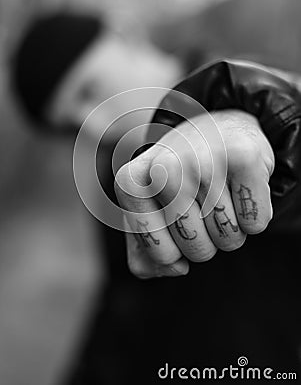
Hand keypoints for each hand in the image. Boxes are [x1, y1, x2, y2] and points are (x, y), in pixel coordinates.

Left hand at [115, 110, 274, 278]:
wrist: (215, 131)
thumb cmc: (179, 180)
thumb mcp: (151, 214)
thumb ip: (146, 257)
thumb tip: (178, 267)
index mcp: (132, 183)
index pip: (161, 254)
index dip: (175, 249)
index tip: (173, 217)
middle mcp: (164, 166)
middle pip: (197, 249)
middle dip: (205, 241)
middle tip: (201, 205)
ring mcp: (203, 158)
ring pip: (229, 239)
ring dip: (230, 229)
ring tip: (220, 194)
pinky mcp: (243, 156)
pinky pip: (255, 224)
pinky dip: (253, 217)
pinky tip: (240, 188)